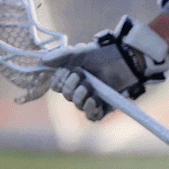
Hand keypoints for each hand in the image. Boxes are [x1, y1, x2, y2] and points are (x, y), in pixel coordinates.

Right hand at [52, 17, 168, 120]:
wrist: (125, 58)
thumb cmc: (103, 54)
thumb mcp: (79, 51)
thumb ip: (61, 55)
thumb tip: (43, 62)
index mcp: (71, 78)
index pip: (57, 87)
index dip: (59, 81)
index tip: (68, 70)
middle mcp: (80, 89)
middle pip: (66, 96)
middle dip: (70, 85)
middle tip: (81, 74)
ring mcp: (93, 98)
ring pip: (78, 106)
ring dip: (79, 96)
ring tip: (88, 85)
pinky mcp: (106, 106)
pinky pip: (93, 116)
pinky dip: (90, 110)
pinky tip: (93, 100)